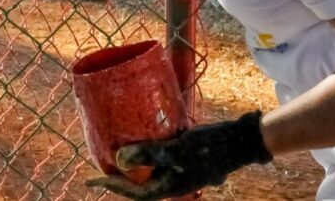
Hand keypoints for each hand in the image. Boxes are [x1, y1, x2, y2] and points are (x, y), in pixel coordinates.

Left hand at [87, 112, 271, 200]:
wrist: (244, 141)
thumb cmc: (210, 146)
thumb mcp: (177, 149)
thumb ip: (148, 154)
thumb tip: (118, 161)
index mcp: (170, 188)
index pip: (133, 193)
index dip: (110, 186)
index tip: (91, 180)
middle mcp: (176, 185)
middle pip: (141, 186)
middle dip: (121, 178)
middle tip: (102, 166)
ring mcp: (185, 175)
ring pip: (153, 174)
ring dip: (137, 167)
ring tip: (120, 153)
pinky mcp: (191, 162)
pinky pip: (164, 164)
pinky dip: (152, 156)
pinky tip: (148, 142)